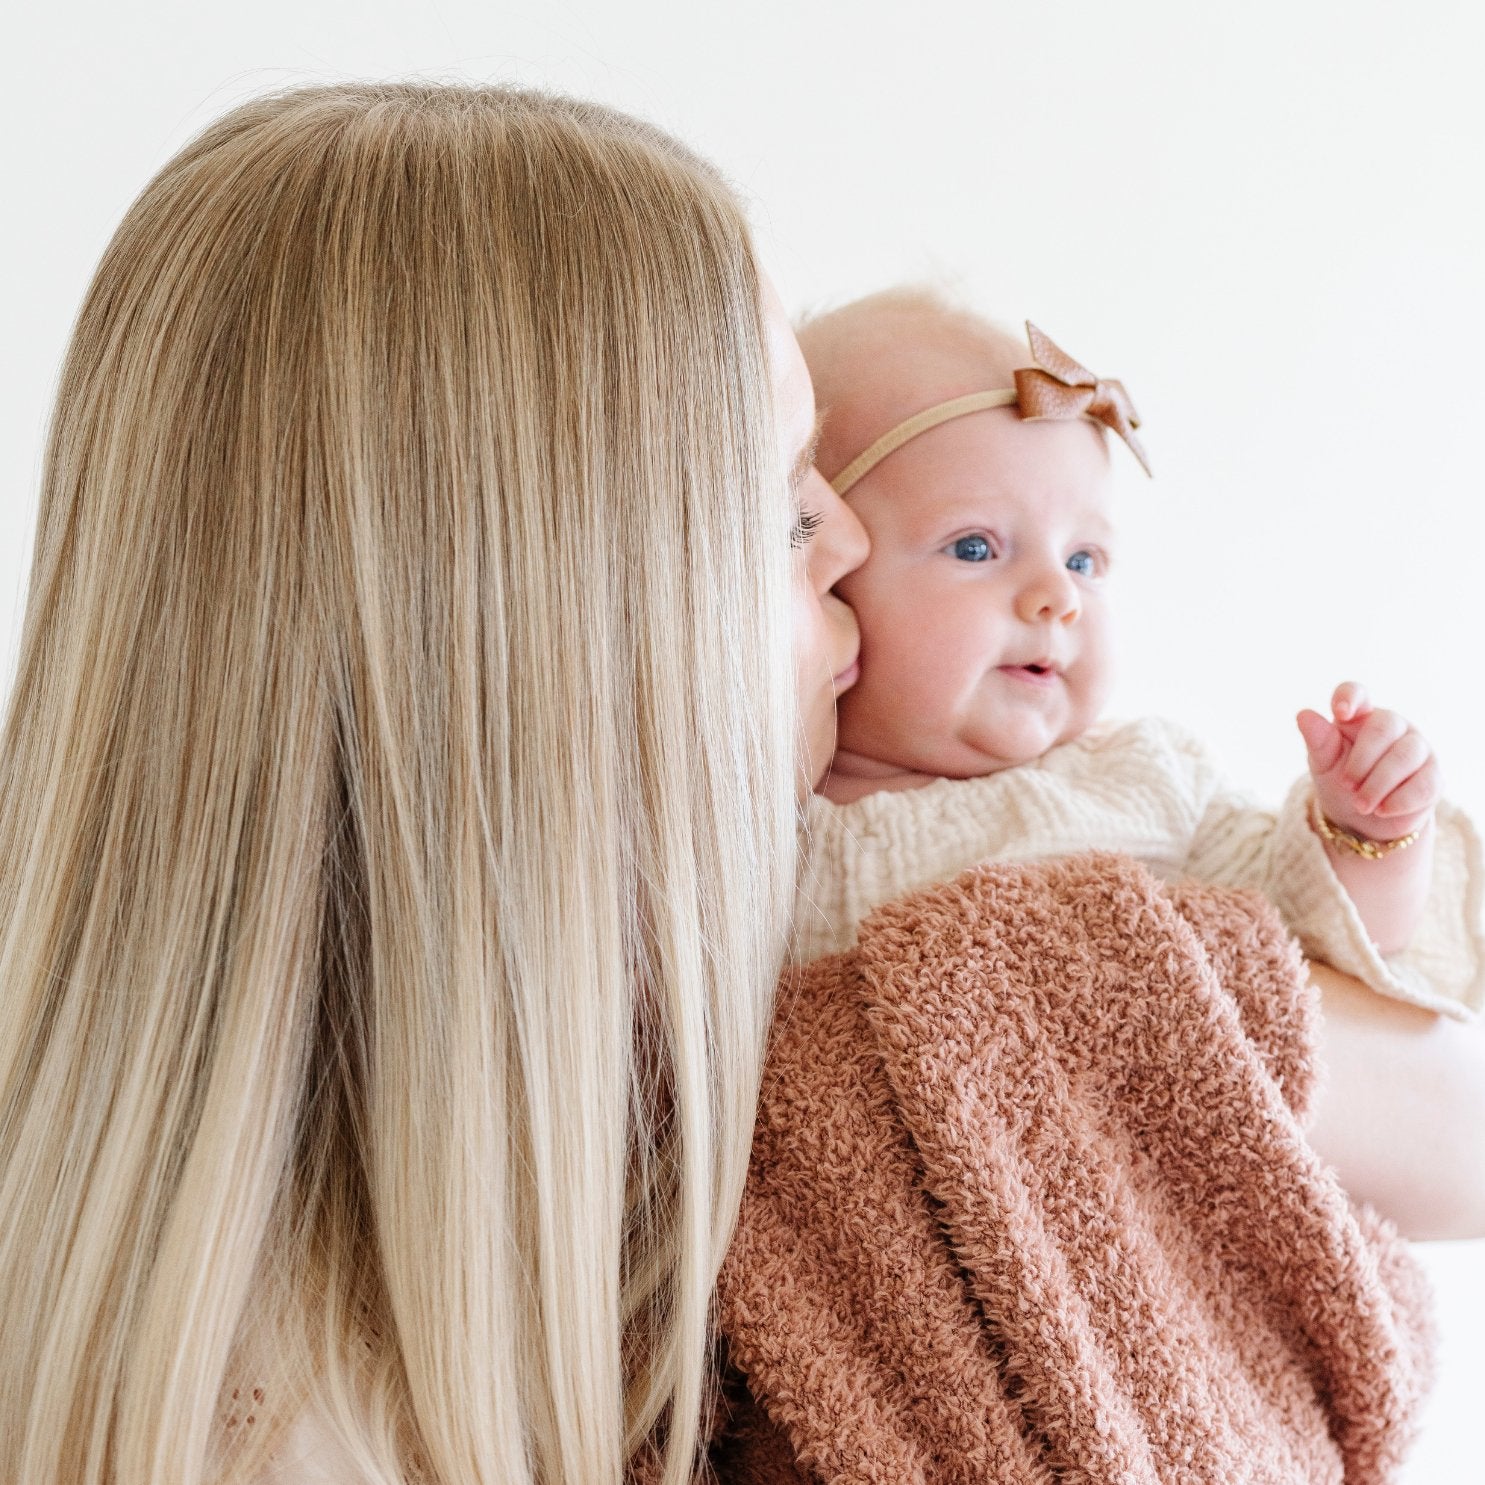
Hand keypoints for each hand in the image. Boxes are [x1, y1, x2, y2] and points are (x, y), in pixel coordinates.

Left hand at [1296, 681, 1439, 842]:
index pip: (1356, 693)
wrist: (1365, 820)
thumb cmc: (1342, 781)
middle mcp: (1392, 726)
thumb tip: (1304, 715)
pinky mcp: (1433, 775)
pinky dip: (1400, 800)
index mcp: (1359, 716)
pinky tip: (1382, 810)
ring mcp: (1417, 748)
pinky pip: (1424, 783)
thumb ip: (1319, 741)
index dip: (1349, 697)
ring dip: (1379, 784)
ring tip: (1361, 805)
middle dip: (1362, 760)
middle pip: (1384, 727)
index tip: (1340, 713)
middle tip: (1347, 785)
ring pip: (1405, 756)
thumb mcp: (1324, 764)